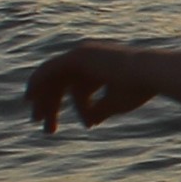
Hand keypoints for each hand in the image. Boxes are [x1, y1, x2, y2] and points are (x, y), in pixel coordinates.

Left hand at [24, 41, 154, 136]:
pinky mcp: (77, 55)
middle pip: (60, 83)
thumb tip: (89, 122)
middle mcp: (88, 57)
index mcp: (98, 67)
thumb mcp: (116, 103)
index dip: (69, 108)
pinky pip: (50, 69)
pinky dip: (38, 82)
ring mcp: (82, 54)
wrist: (150, 73)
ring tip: (35, 118)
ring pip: (53, 78)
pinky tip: (30, 97)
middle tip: (40, 124)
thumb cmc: (139, 88)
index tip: (60, 127)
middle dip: (50, 104)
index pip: (75, 88)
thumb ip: (100, 110)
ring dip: (43, 99)